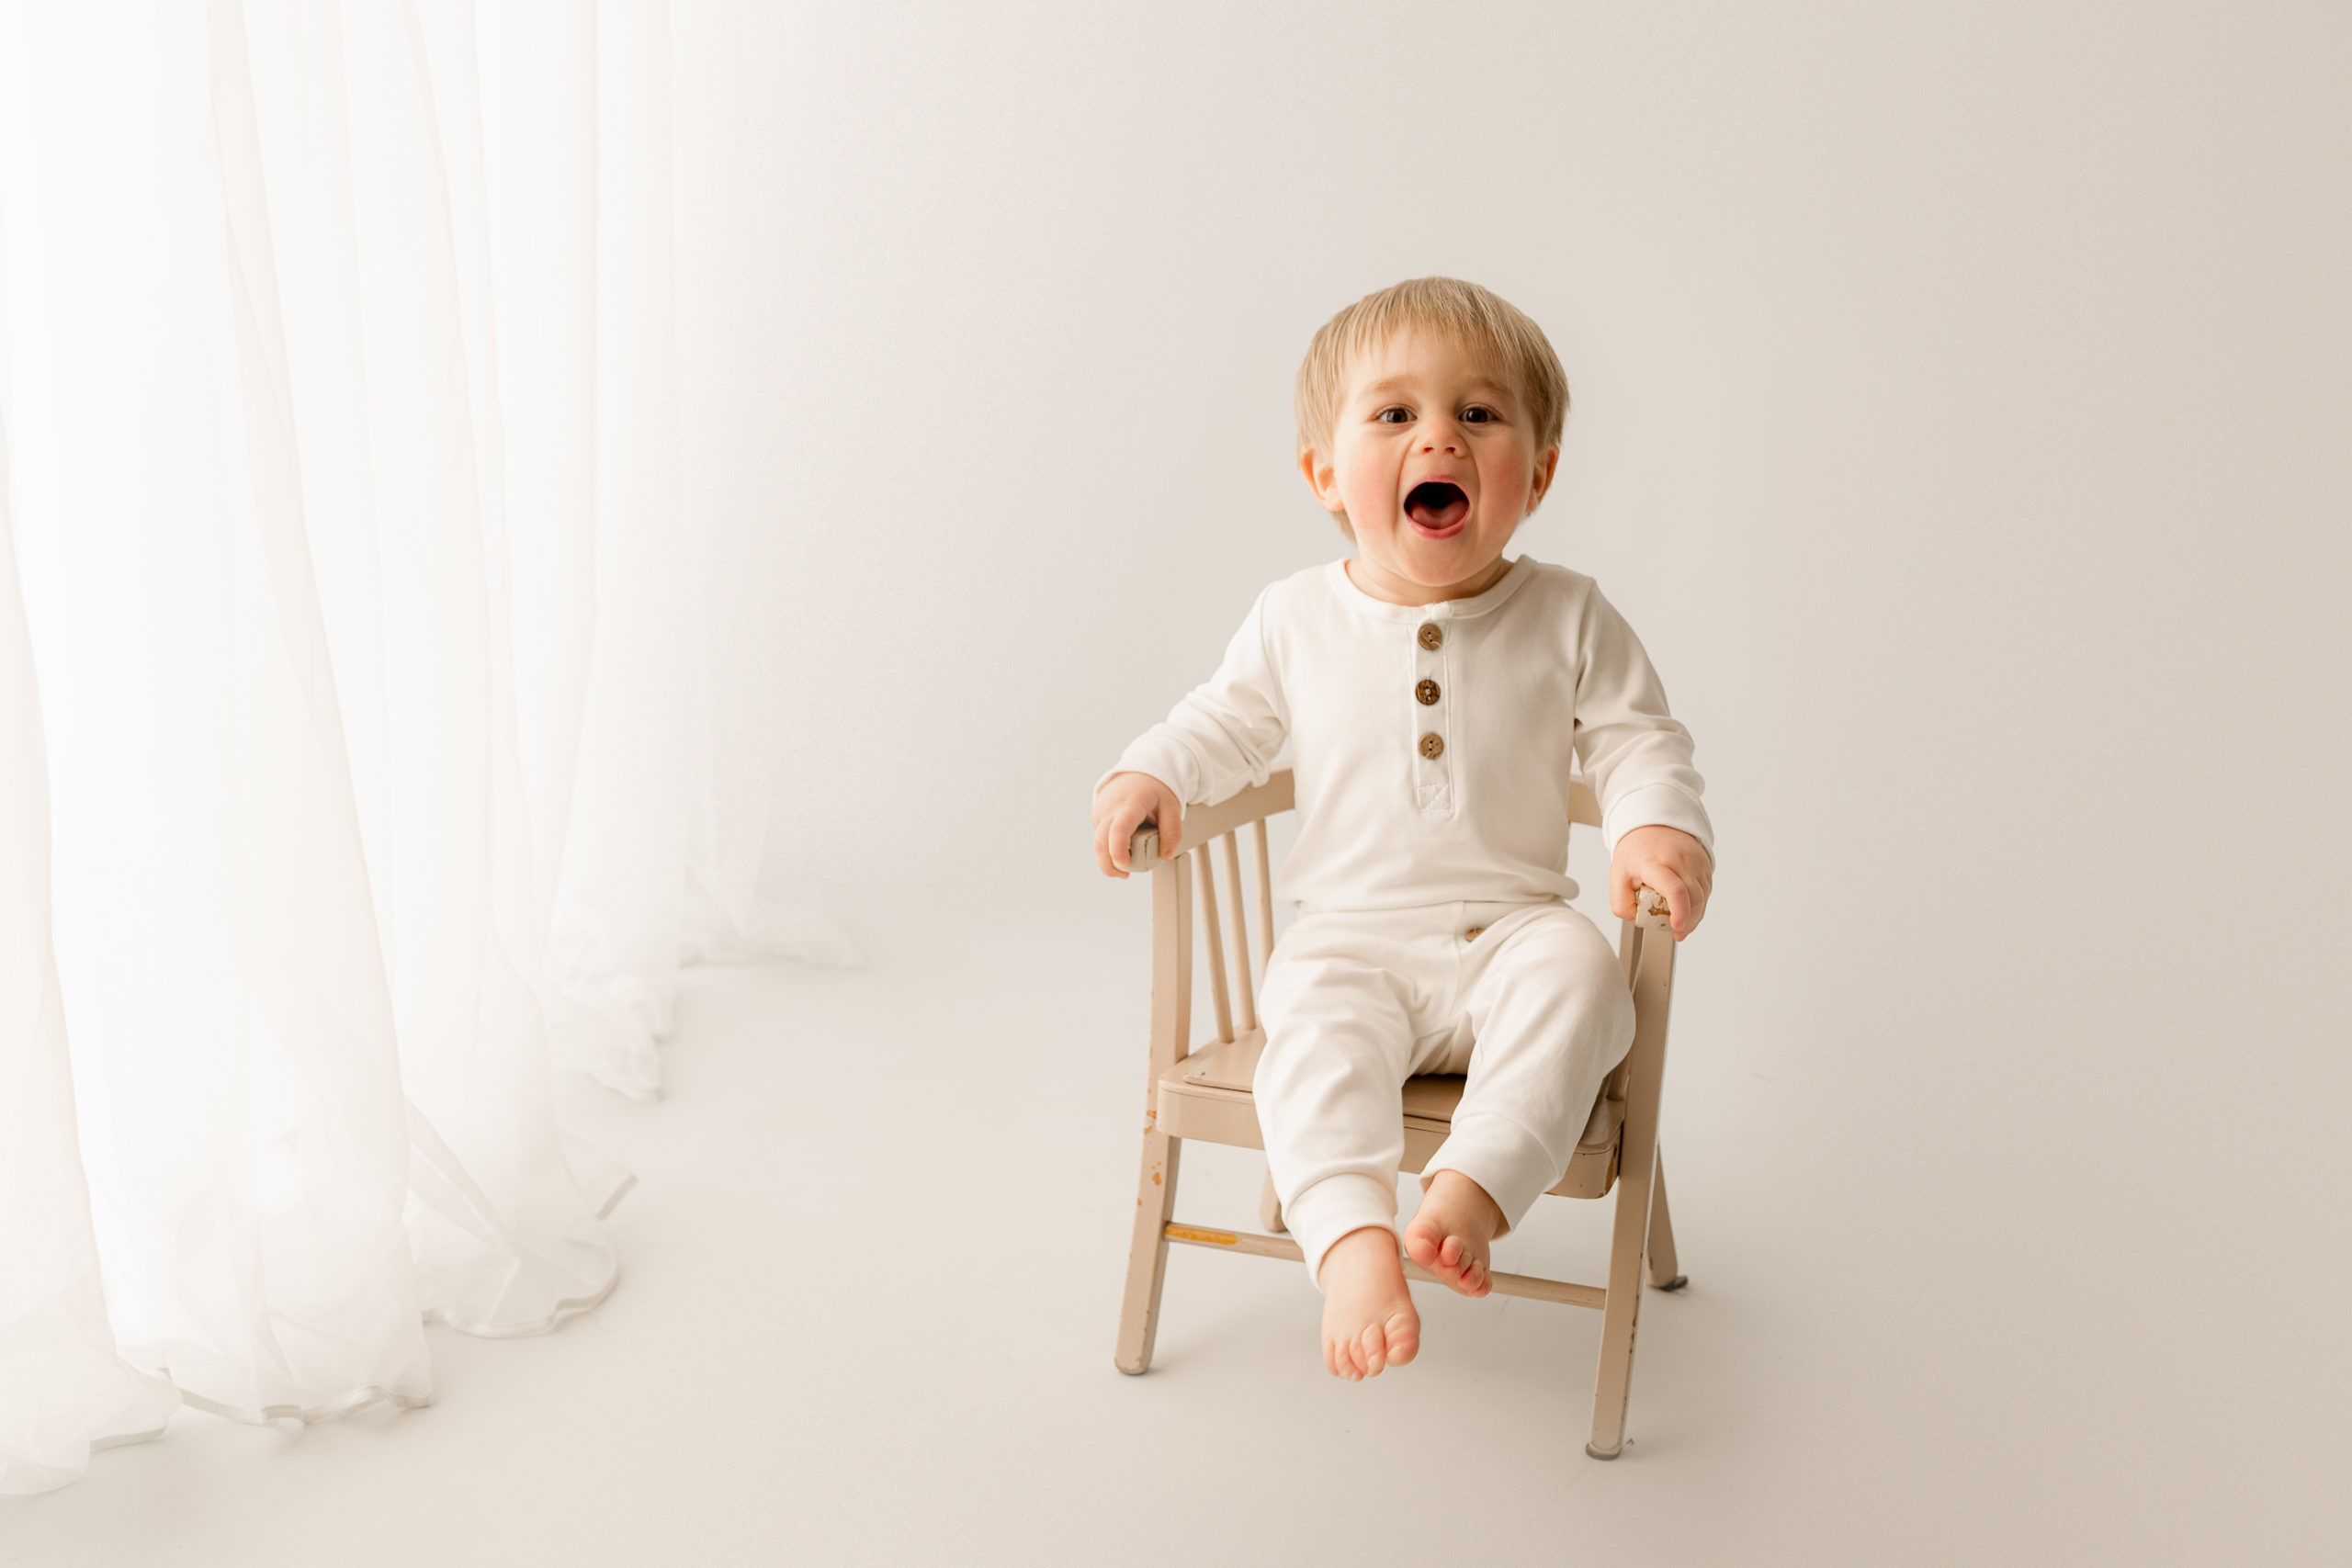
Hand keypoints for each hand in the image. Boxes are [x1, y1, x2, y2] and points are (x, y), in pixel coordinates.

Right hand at [1092, 772, 1182, 878]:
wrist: (1137, 772)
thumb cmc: (1154, 790)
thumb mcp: (1171, 806)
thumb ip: (1172, 831)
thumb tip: (1166, 855)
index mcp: (1130, 804)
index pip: (1119, 829)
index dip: (1118, 849)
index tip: (1123, 864)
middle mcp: (1110, 808)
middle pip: (1101, 842)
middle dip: (1108, 865)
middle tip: (1125, 875)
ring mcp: (1100, 812)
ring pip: (1098, 842)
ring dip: (1109, 858)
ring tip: (1127, 860)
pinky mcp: (1096, 816)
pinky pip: (1100, 837)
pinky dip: (1109, 846)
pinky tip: (1123, 841)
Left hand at [1609, 824, 1712, 940]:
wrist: (1652, 824)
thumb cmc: (1635, 851)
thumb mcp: (1617, 876)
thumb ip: (1622, 904)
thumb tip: (1639, 921)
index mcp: (1654, 863)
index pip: (1674, 889)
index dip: (1679, 912)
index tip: (1676, 926)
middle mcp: (1680, 860)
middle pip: (1693, 898)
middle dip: (1687, 921)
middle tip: (1677, 932)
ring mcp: (1695, 861)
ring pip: (1702, 897)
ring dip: (1694, 915)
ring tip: (1681, 923)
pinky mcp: (1704, 863)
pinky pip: (1706, 890)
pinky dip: (1698, 904)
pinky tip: (1687, 909)